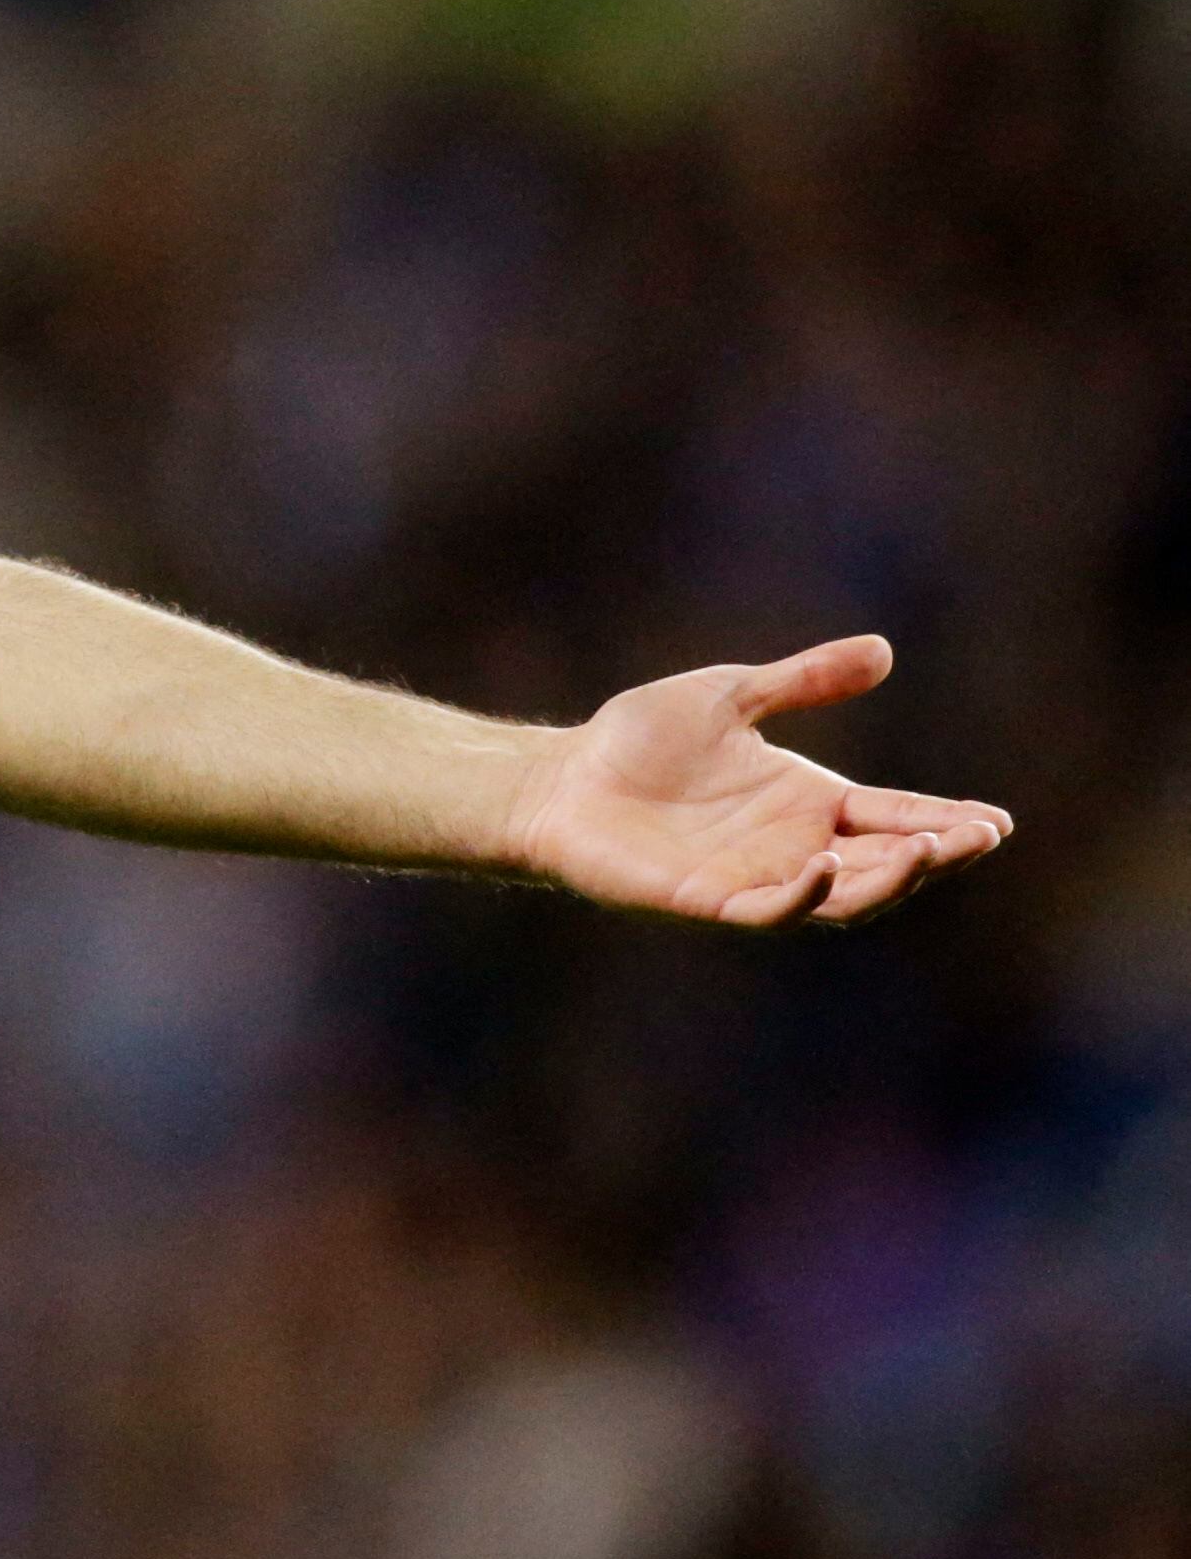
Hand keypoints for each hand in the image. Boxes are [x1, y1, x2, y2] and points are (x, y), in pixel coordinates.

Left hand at [502, 636, 1011, 926]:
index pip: (896, 814)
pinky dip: (804, 894)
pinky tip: (826, 866)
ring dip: (887, 877)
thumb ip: (804, 679)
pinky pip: (770, 909)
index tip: (997, 820)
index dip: (946, 819)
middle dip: (937, 852)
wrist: (560, 777)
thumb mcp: (732, 695)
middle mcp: (795, 846)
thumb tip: (882, 649)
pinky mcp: (710, 899)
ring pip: (843, 894)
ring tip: (925, 850)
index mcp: (809, 801)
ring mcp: (756, 877)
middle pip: (886, 860)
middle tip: (981, 836)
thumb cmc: (638, 740)